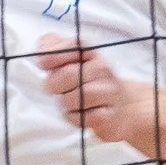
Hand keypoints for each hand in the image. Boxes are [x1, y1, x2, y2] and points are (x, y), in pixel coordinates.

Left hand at [37, 41, 157, 156]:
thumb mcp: (71, 61)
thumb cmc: (89, 83)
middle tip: (56, 90)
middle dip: (54, 85)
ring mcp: (109, 92)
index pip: (73, 45)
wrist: (124, 107)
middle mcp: (102, 68)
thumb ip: (52, 48)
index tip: (43, 65)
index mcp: (90, 53)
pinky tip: (80, 115)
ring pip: (74, 98)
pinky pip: (83, 118)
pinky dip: (75, 119)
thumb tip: (40, 55)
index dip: (54, 54)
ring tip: (71, 104)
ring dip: (65, 104)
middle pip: (68, 74)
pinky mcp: (110, 115)